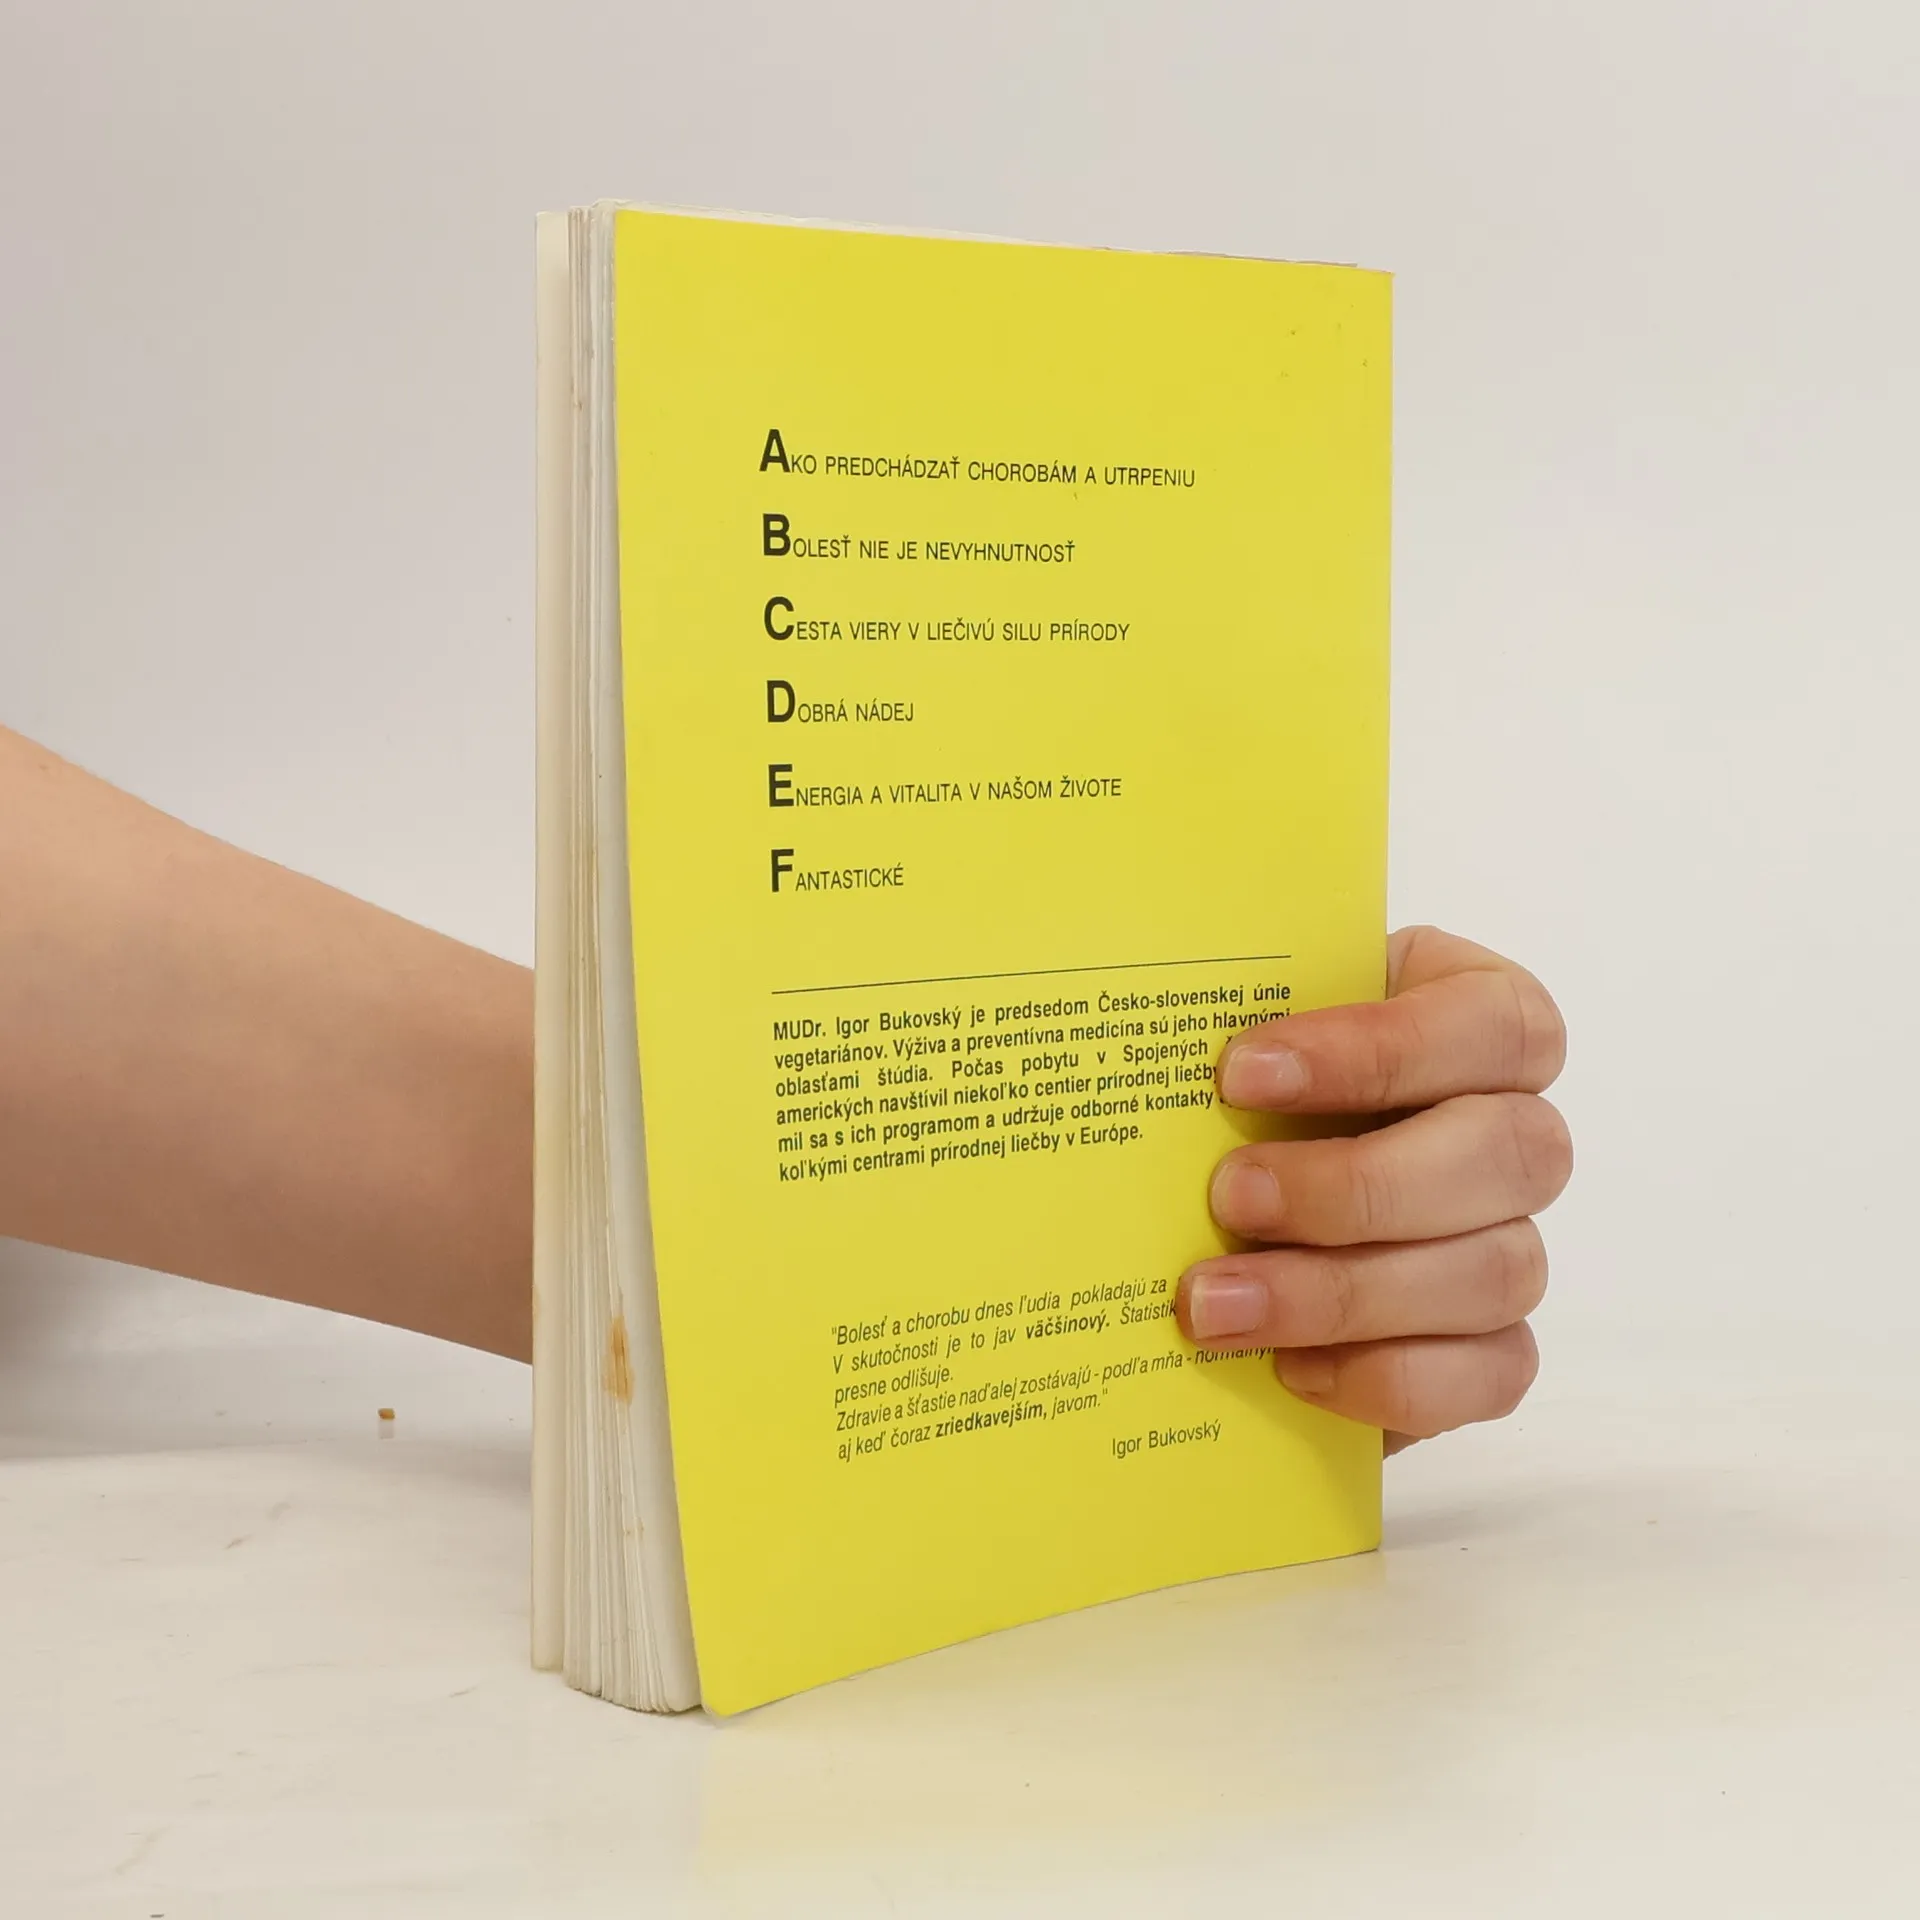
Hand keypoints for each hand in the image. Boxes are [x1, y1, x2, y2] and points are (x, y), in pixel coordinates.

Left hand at [1175, 926, 1569, 1452]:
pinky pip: (1491, 1374)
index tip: (1240, 1073)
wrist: (1251, 1184)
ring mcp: (1514, 1242)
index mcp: (1481, 1019)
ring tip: (1218, 1303)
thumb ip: (1234, 1014)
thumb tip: (1154, 1040)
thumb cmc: (1260, 1081)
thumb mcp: (1252, 1023)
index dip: (1376, 1050)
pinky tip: (1290, 1366)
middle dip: (1356, 1185)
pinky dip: (1387, 1376)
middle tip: (1228, 1198)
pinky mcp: (1495, 1346)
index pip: (1489, 1023)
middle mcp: (1517, 1130)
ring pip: (1496, 1271)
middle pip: (1508, 1154)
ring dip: (1344, 1293)